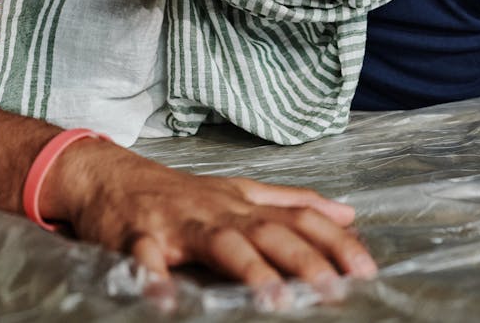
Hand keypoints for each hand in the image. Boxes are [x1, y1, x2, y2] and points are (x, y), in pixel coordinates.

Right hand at [44, 138, 376, 288]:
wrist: (113, 177)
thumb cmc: (183, 194)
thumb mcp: (241, 192)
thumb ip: (293, 203)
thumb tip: (348, 213)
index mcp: (245, 204)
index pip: (300, 217)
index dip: (334, 241)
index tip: (367, 268)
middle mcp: (219, 211)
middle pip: (268, 231)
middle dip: (304, 259)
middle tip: (334, 289)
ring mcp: (180, 224)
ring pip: (220, 242)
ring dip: (249, 269)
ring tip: (275, 299)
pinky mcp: (138, 238)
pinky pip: (147, 259)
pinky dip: (156, 279)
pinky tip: (166, 302)